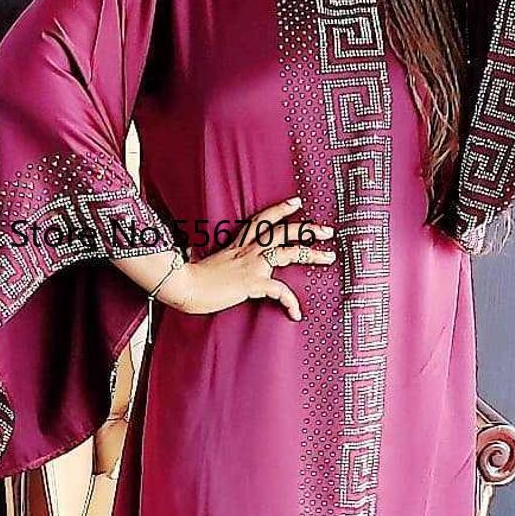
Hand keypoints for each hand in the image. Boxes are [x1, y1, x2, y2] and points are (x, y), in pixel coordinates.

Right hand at [166, 195, 335, 322]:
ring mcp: (252, 265)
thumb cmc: (190, 278)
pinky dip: (291, 302)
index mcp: (238, 245)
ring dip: (312, 253)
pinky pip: (280, 291)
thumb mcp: (203, 263)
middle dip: (308, 229)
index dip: (280, 210)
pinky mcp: (253, 283)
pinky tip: (296, 313)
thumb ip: (208, 257)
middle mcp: (248, 251)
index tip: (296, 202)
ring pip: (289, 252)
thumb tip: (197, 254)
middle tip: (328, 230)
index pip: (262, 220)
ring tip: (330, 256)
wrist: (184, 286)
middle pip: (283, 232)